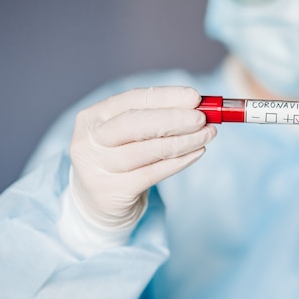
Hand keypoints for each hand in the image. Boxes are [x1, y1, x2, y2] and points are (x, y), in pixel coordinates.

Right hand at [69, 86, 215, 229]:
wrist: (98, 201)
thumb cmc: (121, 155)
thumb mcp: (130, 132)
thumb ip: (158, 115)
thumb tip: (199, 104)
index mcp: (93, 117)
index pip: (132, 99)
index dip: (165, 97)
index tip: (194, 97)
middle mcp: (89, 141)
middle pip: (135, 124)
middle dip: (174, 119)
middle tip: (202, 118)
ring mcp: (97, 168)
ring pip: (148, 151)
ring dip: (184, 141)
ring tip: (208, 134)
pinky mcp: (112, 192)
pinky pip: (153, 174)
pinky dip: (179, 161)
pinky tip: (197, 152)